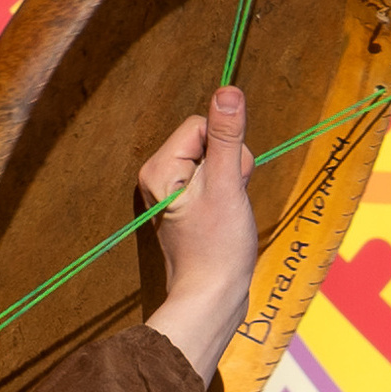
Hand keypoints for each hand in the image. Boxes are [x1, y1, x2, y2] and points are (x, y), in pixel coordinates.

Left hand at [140, 85, 258, 383]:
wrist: (211, 301)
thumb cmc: (218, 249)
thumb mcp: (228, 185)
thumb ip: (227, 136)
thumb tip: (228, 90)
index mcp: (160, 167)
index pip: (202, 125)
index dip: (226, 149)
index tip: (227, 183)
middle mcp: (158, 177)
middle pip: (209, 142)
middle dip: (230, 166)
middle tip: (227, 204)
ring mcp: (170, 193)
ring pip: (215, 162)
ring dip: (232, 182)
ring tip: (226, 215)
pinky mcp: (184, 207)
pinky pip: (213, 182)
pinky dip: (227, 196)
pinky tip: (224, 221)